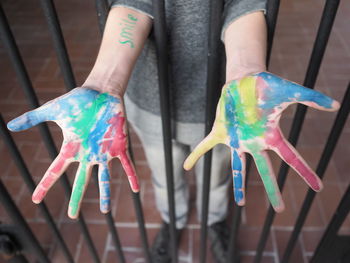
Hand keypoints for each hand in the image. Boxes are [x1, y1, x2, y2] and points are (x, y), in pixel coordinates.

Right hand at [7, 87, 137, 218]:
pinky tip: (136, 189)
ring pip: (104, 178)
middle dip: (76, 198)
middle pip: (81, 181)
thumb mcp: (52, 109)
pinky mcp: (119, 146)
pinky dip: (131, 176)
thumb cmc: (77, 100)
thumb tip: (10, 126)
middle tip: (72, 216)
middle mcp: (88, 154)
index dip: (45, 185)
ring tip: (105, 211)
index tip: (36, 200)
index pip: (55, 171)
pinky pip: (127, 164)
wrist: (101, 92)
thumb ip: (33, 118)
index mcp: (72, 148)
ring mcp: (104, 152)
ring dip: (105, 194)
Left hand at [184, 72, 339, 211]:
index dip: (305, 172)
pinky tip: (186, 166)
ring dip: (238, 185)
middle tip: (280, 209)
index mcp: (271, 136)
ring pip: (238, 167)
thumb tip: (335, 105)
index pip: (292, 158)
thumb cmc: (267, 85)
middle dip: (272, 190)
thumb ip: (310, 98)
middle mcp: (255, 143)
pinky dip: (196, 155)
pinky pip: (206, 146)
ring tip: (239, 204)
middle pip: (265, 171)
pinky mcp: (220, 132)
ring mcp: (237, 140)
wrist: (245, 79)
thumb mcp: (290, 92)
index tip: (318, 188)